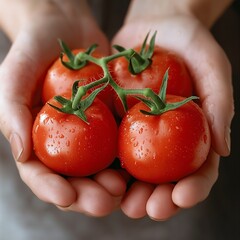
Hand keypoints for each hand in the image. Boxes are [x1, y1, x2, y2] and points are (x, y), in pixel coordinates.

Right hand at [0, 0, 125, 216]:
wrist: (66, 31)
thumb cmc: (33, 51)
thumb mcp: (14, 77)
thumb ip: (12, 113)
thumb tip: (22, 154)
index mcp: (39, 141)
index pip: (41, 175)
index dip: (51, 190)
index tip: (67, 197)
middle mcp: (65, 144)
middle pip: (75, 181)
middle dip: (88, 196)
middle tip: (105, 201)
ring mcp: (90, 136)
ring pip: (100, 170)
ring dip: (111, 186)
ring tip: (123, 189)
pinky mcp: (111, 123)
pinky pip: (121, 144)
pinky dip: (129, 158)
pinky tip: (137, 166)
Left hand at [112, 6, 233, 219]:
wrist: (155, 26)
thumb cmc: (189, 42)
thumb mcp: (212, 66)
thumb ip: (220, 103)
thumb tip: (223, 149)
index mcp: (193, 132)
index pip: (198, 169)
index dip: (193, 188)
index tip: (181, 197)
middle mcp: (166, 138)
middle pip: (163, 178)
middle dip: (156, 198)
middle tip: (144, 210)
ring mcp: (139, 131)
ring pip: (134, 170)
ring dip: (127, 190)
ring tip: (119, 203)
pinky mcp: (117, 120)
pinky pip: (109, 144)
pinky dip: (105, 162)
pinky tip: (98, 174)